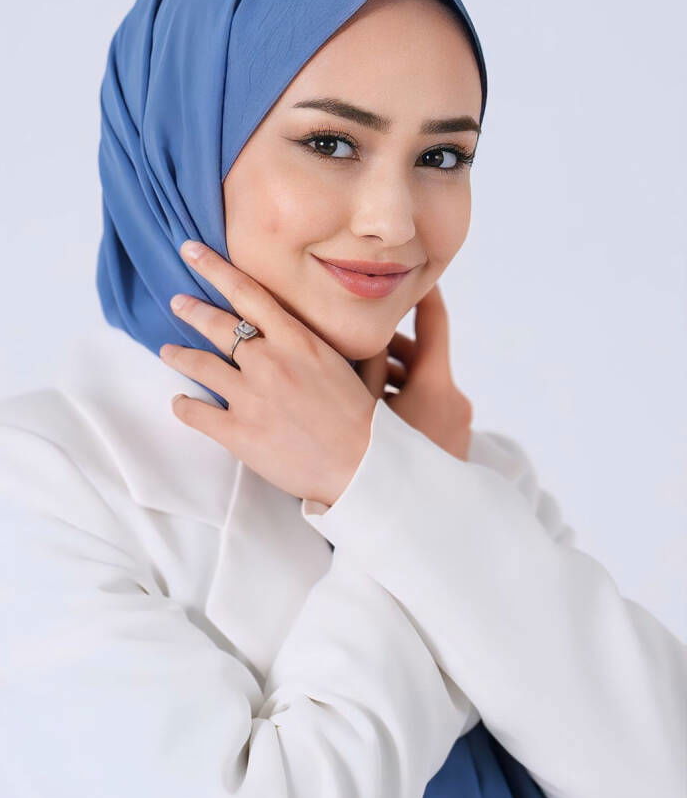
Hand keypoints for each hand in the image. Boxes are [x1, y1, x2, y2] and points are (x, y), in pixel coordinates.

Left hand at [161, 241, 376, 507]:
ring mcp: (250, 397)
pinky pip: (197, 413)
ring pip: (200, 365)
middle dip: (191, 309)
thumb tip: (369, 330)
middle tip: (177, 301)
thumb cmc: (366, 420)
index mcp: (297, 340)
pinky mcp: (238, 433)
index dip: (214, 268)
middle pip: (217, 325)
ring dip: (179, 355)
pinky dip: (183, 406)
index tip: (190, 251)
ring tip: (167, 350)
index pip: (247, 293)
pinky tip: (179, 403)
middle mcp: (268, 361)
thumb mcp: (363, 367)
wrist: (363, 466)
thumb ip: (354, 343)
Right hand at [355, 284, 472, 461]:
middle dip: (384, 345)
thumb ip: (357, 368)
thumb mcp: (363, 410)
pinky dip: (397, 397)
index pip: (434, 322)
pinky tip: (366, 408)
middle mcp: (451, 397)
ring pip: (417, 380)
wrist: (421, 524)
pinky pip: (421, 404)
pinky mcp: (448, 438)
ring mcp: (453, 420)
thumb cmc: (385, 466)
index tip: (413, 273)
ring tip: (350, 375)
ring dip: (388, 374)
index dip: (422, 294)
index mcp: (436, 385)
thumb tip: (344, 329)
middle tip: (351, 337)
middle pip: (418, 354)